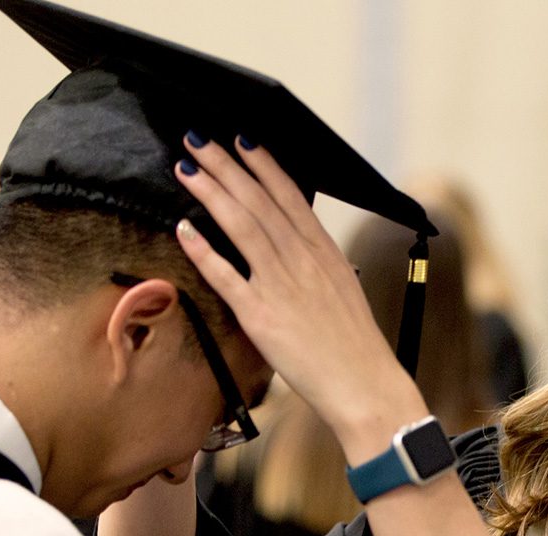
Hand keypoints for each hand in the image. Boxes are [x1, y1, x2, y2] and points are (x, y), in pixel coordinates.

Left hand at [174, 136, 427, 459]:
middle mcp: (303, 261)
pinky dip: (204, 249)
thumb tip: (298, 248)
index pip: (290, 197)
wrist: (364, 384)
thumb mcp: (344, 290)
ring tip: (187, 168)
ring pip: (242, 227)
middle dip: (226, 167)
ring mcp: (282, 286)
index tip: (242, 141)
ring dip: (212, 193)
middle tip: (198, 139)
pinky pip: (227, 276)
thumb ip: (319, 265)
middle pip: (259, 202)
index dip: (263, 166)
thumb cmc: (355, 345)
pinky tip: (183, 228)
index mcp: (326, 252)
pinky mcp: (262, 317)